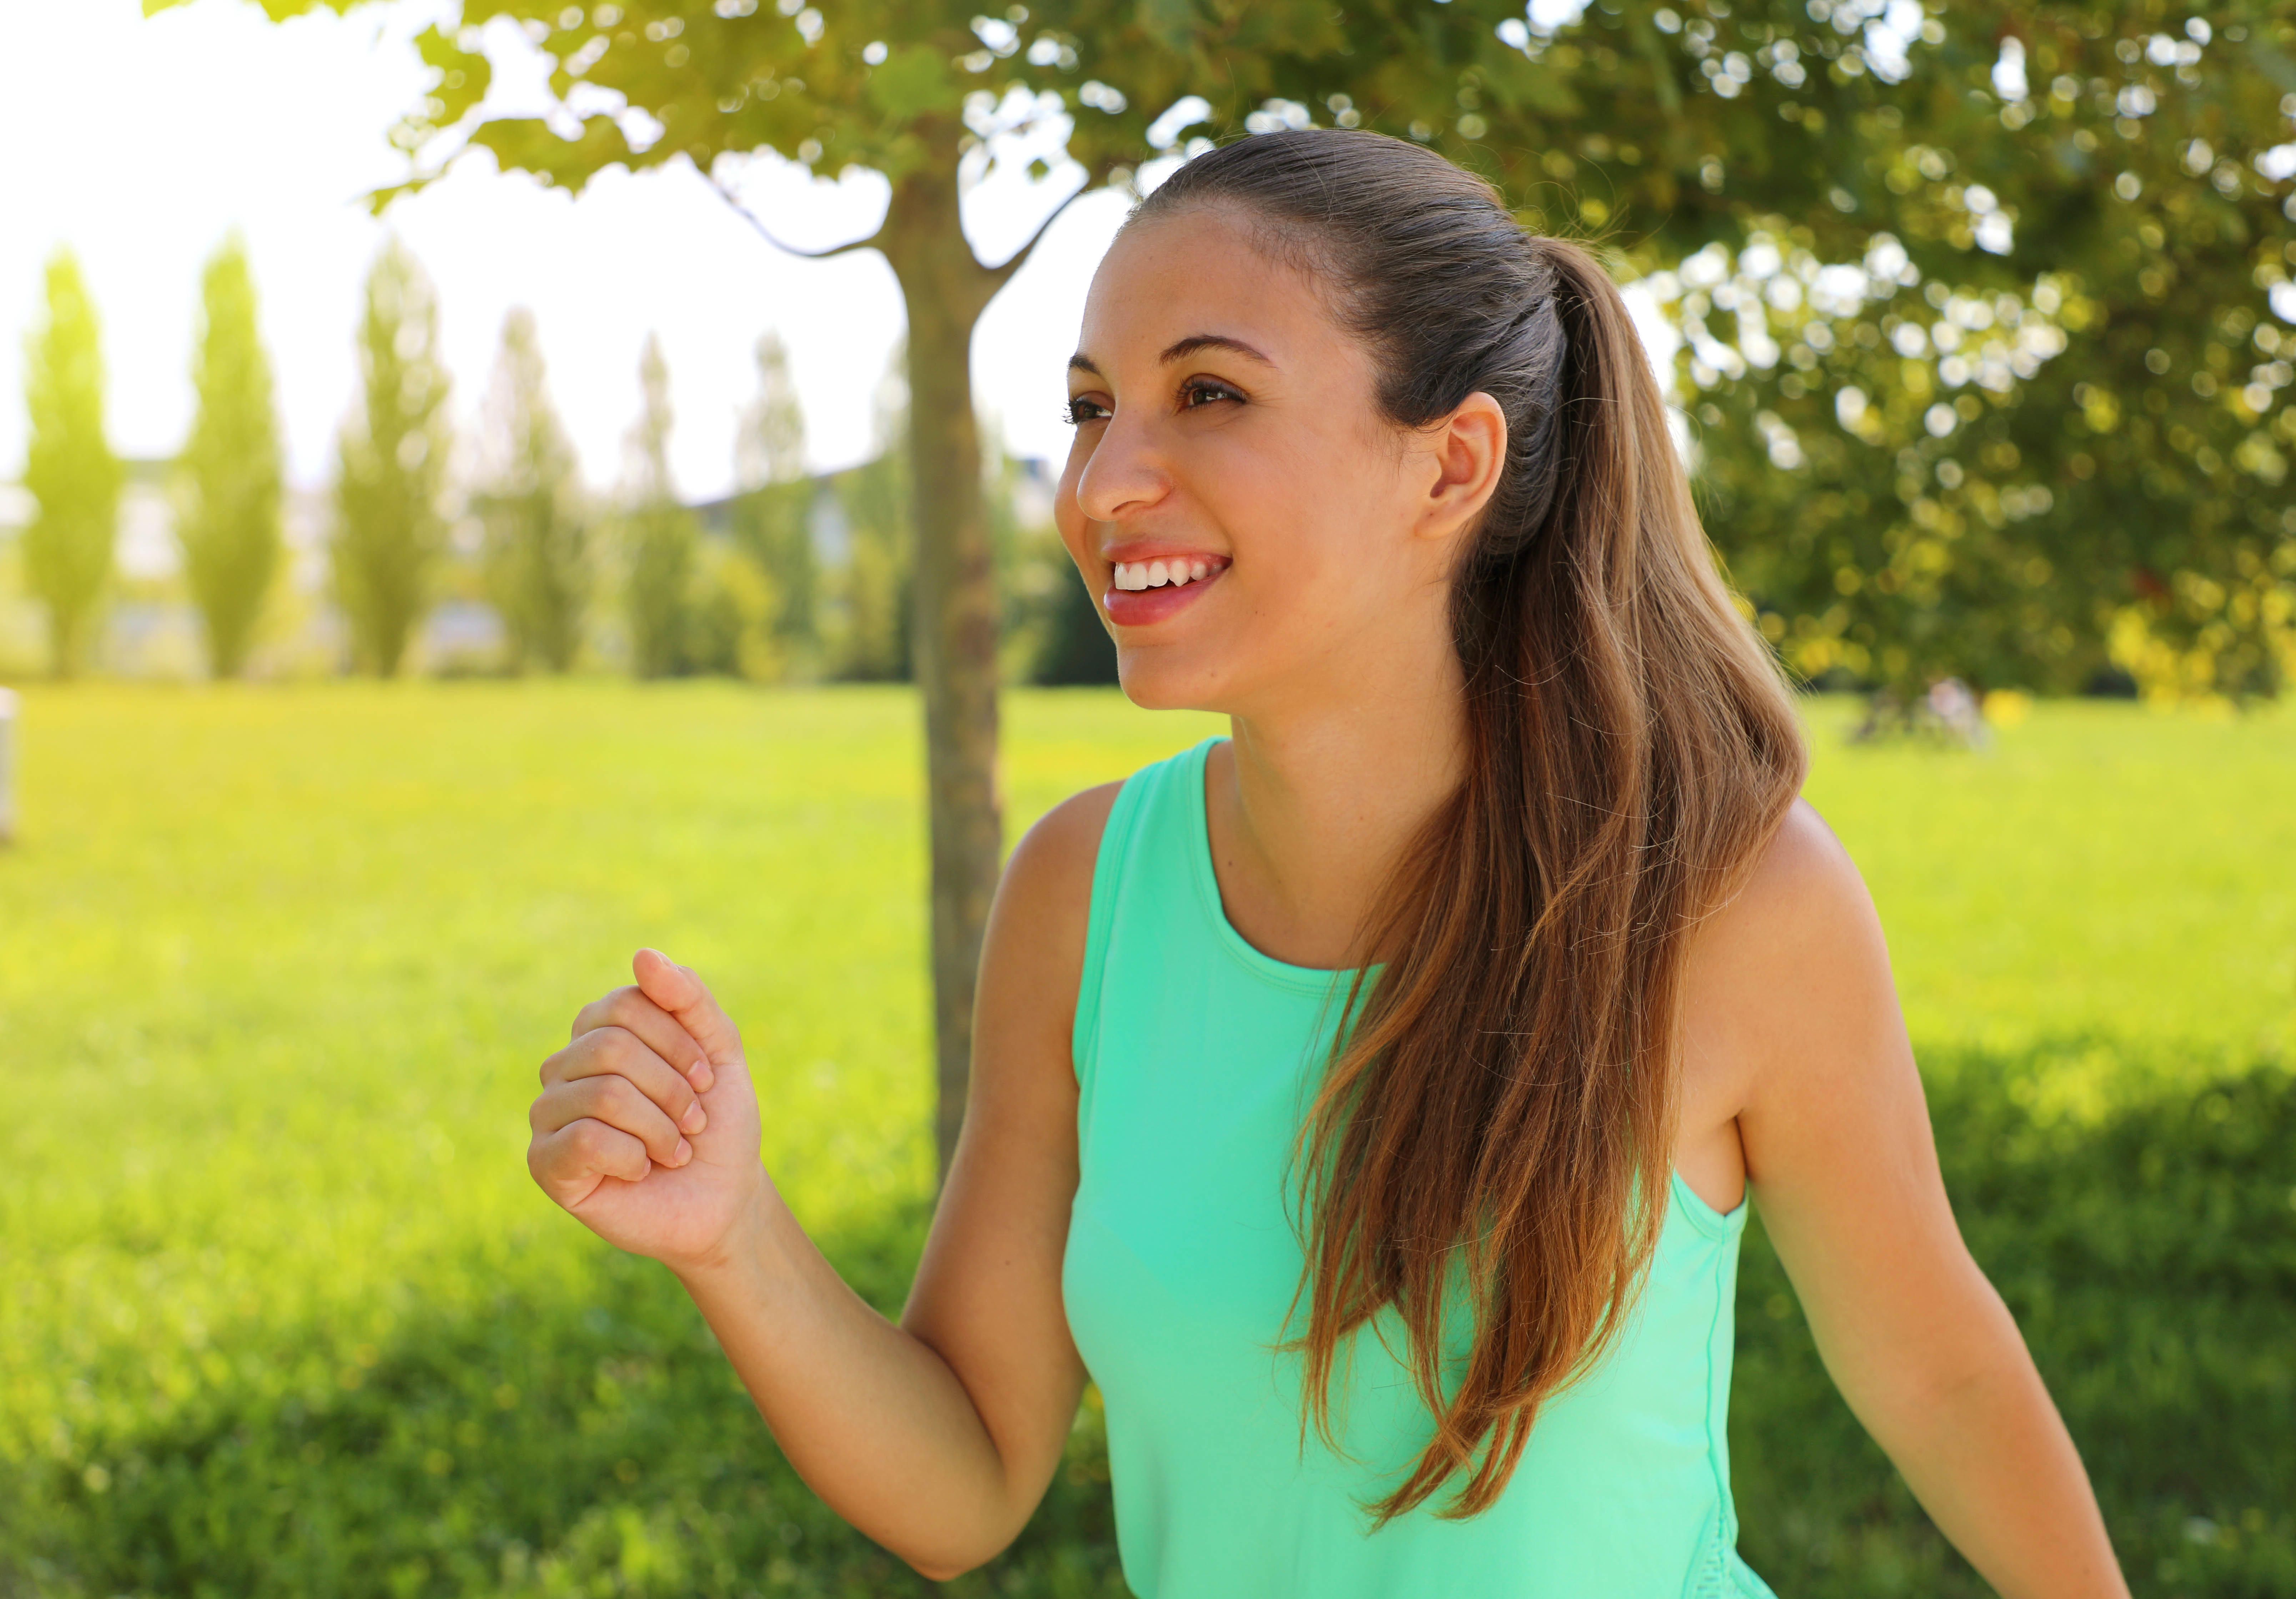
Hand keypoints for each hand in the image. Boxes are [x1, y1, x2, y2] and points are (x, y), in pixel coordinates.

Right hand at [527, 949, 768, 1271]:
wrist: (723, 1198)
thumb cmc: (717, 1123)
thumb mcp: (718, 1052)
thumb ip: (688, 999)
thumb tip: (643, 954)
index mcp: (599, 1031)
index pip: (627, 1005)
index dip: (679, 1042)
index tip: (706, 1079)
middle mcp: (564, 1067)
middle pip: (612, 1047)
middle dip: (672, 1088)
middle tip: (693, 1122)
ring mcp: (548, 1114)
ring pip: (603, 1094)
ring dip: (660, 1127)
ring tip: (674, 1150)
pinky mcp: (545, 1163)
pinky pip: (585, 1140)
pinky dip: (634, 1157)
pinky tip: (642, 1171)